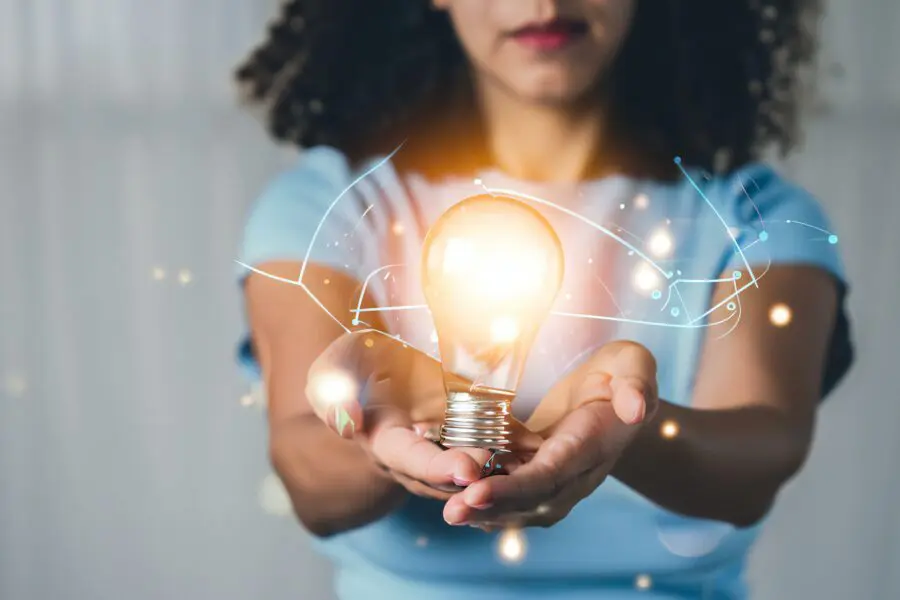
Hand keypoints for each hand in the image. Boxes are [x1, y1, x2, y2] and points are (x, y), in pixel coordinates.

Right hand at [307, 330, 537, 499]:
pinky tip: (540, 444)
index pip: (411, 462)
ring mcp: (449, 445)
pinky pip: (496, 443)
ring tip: (530, 460)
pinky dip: (515, 448)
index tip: (468, 469)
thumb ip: (331, 390)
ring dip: (501, 468)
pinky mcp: (473, 430)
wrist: (385, 359)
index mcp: (385, 445)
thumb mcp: (335, 367)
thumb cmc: (356, 361)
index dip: (437, 467)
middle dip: (479, 474)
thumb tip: (346, 422)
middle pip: (451, 474)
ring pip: (477, 466)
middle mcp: (420, 457)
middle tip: (507, 465)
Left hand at [443, 341, 658, 527]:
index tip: (478, 492)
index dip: (515, 486)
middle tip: (452, 512)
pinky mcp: (543, 472)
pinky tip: (460, 501)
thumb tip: (634, 408)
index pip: (552, 474)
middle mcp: (576, 472)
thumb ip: (635, 383)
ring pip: (522, 504)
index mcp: (592, 445)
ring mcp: (560, 478)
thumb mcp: (633, 364)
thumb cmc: (623, 373)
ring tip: (452, 513)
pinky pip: (516, 495)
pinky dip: (489, 501)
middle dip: (492, 507)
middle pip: (533, 499)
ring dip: (486, 511)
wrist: (622, 392)